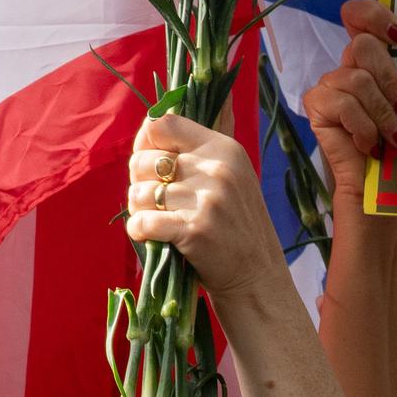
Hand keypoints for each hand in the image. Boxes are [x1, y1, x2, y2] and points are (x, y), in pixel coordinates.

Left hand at [123, 115, 285, 299]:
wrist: (257, 277)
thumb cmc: (235, 226)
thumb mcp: (231, 177)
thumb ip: (197, 149)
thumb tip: (155, 119)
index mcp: (225, 149)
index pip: (162, 125)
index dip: (146, 143)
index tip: (154, 164)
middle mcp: (217, 169)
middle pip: (141, 160)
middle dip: (140, 183)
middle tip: (161, 202)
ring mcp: (207, 200)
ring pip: (138, 193)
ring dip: (140, 211)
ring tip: (163, 222)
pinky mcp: (194, 230)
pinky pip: (141, 221)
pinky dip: (140, 231)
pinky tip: (155, 237)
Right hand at [301, 0, 396, 196]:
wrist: (386, 193)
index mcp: (375, 61)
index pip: (359, 16)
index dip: (373, 14)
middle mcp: (350, 68)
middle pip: (363, 45)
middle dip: (392, 80)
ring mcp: (331, 87)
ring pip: (356, 78)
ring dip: (383, 114)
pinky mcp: (317, 108)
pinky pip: (340, 103)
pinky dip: (362, 126)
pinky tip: (371, 146)